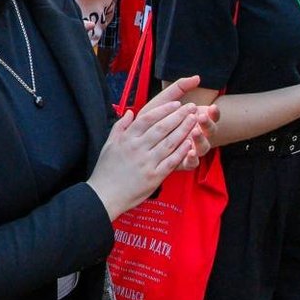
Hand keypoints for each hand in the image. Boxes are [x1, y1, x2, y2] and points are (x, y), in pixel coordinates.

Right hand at [86, 75, 207, 217]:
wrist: (104, 195)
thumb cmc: (106, 170)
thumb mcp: (108, 145)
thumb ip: (120, 127)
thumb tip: (129, 112)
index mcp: (126, 139)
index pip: (148, 118)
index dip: (164, 110)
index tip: (176, 103)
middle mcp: (137, 148)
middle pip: (162, 128)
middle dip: (178, 116)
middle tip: (191, 107)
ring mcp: (147, 162)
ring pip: (169, 142)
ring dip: (184, 130)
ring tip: (194, 120)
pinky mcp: (154, 177)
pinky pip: (171, 161)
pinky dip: (181, 151)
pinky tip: (190, 143)